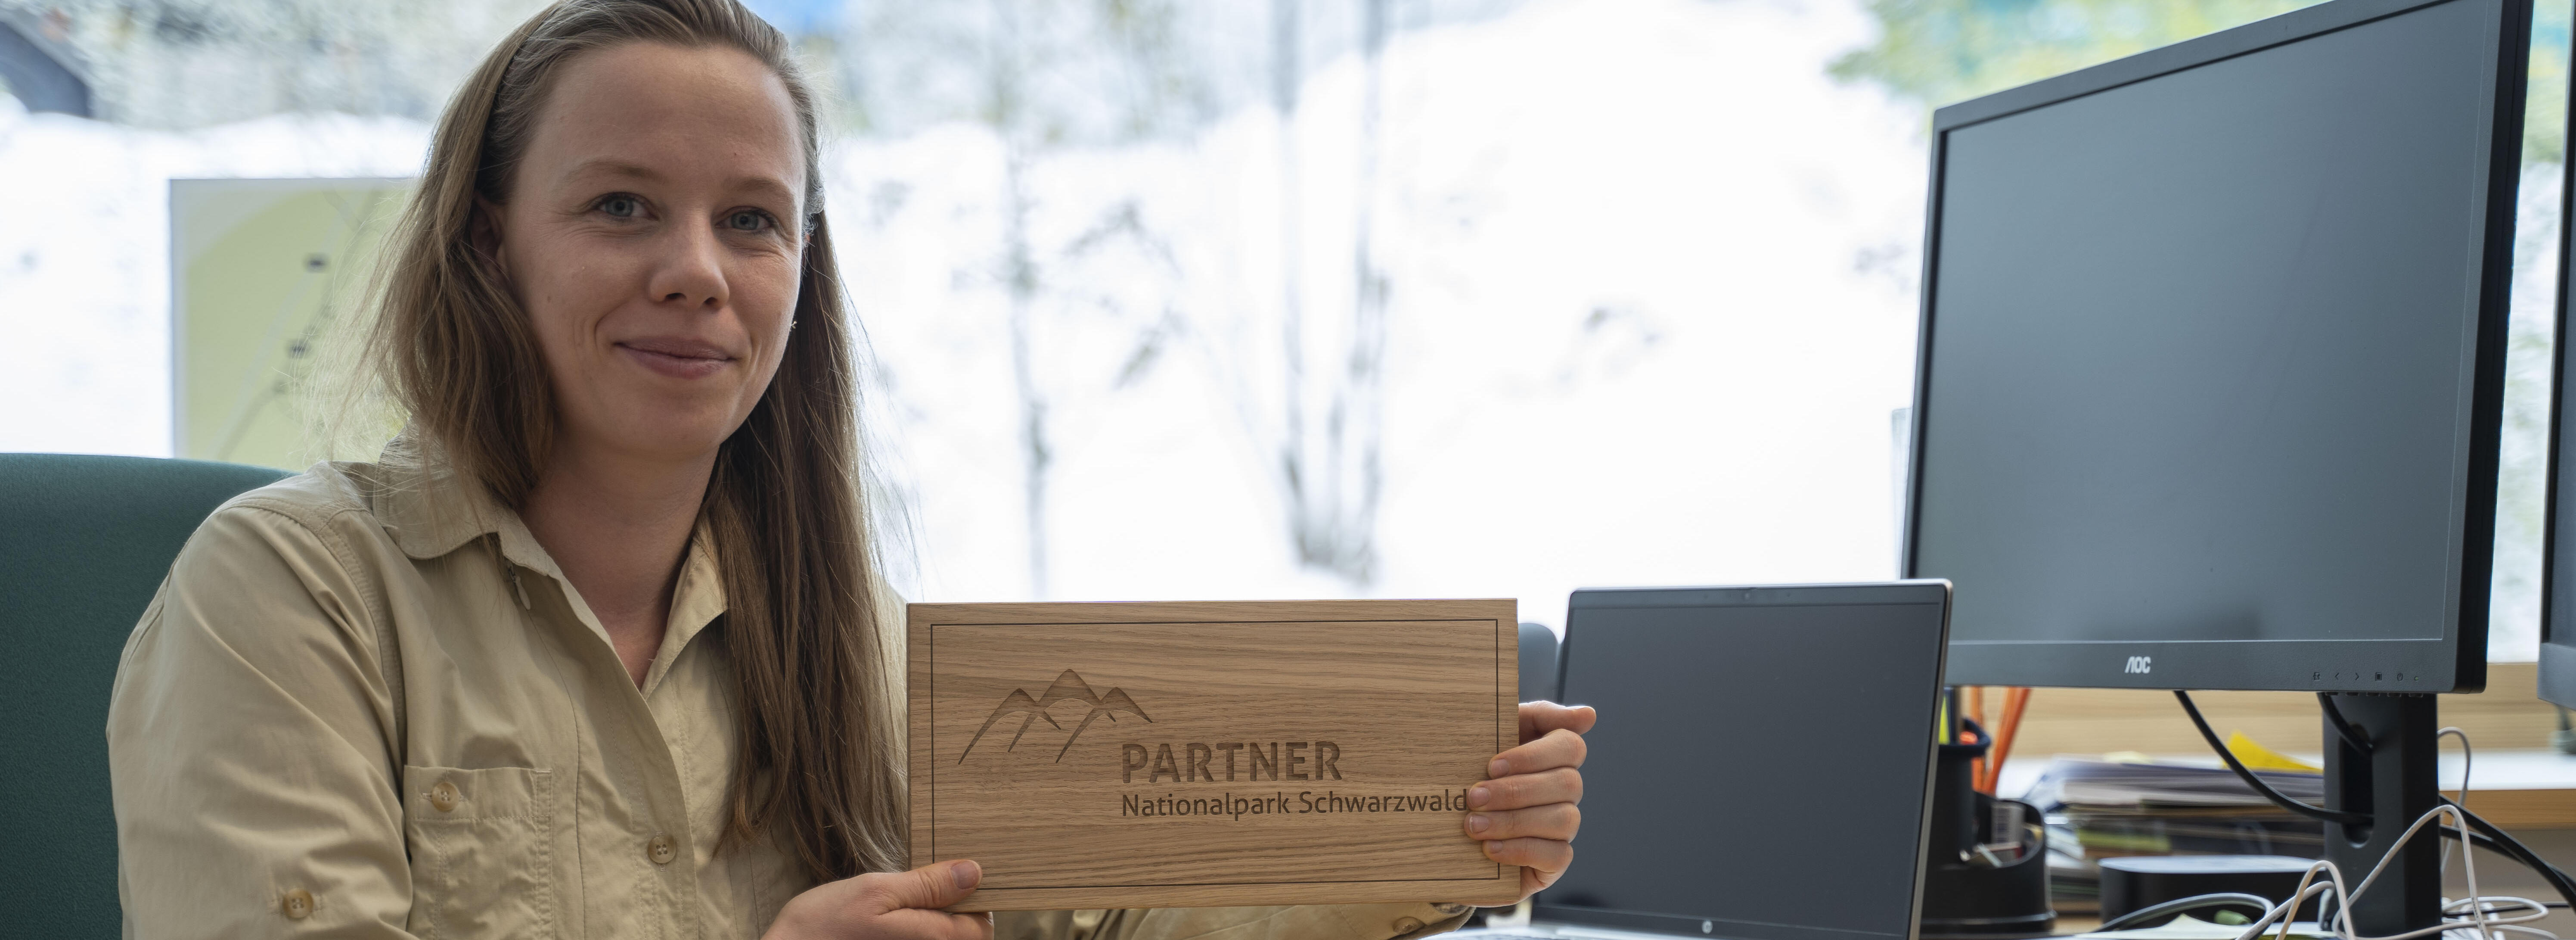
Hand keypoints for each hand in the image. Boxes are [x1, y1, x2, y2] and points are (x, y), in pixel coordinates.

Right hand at [764, 859, 992, 939]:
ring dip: (928, 923)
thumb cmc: (824, 926)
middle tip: (912, 896)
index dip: (971, 901)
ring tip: (895, 914)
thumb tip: (974, 872)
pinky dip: (912, 935)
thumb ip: (928, 884)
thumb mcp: (876, 891)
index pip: (982, 926)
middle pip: (964, 939)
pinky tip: (887, 928)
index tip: (945, 883)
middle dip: (949, 913)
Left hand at [1465, 701, 1595, 900]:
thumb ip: (1534, 717)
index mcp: (1553, 755)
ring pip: (1563, 819)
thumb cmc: (1471, 773)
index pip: (1570, 746)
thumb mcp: (1491, 736)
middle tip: (1473, 797)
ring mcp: (1564, 826)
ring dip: (1514, 822)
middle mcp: (1566, 790)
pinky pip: (1557, 856)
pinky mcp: (1555, 860)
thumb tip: (1588, 716)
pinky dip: (1520, 850)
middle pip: (1567, 783)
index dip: (1533, 756)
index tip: (1492, 764)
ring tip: (1473, 825)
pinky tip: (1489, 849)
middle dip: (1515, 791)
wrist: (1448, 828)